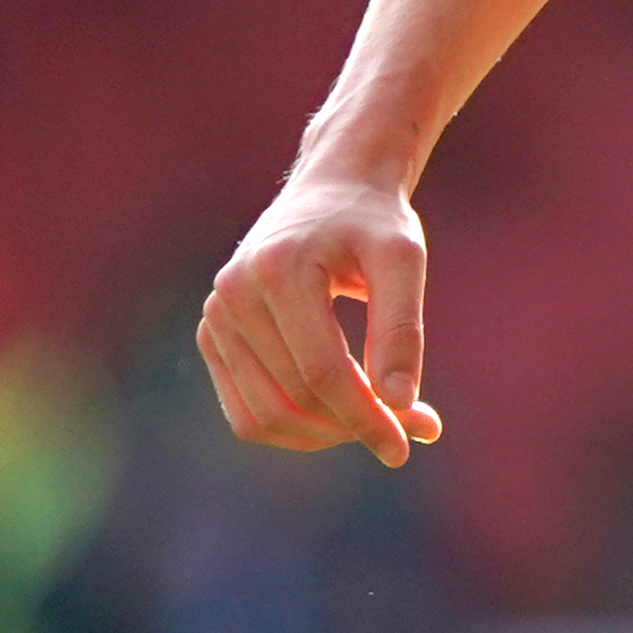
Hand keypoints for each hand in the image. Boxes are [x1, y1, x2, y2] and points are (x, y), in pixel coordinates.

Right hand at [198, 174, 440, 465]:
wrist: (333, 189)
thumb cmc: (374, 222)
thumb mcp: (403, 259)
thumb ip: (402, 327)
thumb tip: (401, 403)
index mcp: (276, 271)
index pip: (321, 371)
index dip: (366, 416)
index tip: (410, 443)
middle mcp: (231, 297)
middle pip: (294, 398)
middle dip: (357, 423)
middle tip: (419, 426)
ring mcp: (215, 319)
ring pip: (264, 416)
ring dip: (327, 434)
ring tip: (386, 421)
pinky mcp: (213, 336)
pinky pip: (248, 409)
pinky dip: (297, 425)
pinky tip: (347, 414)